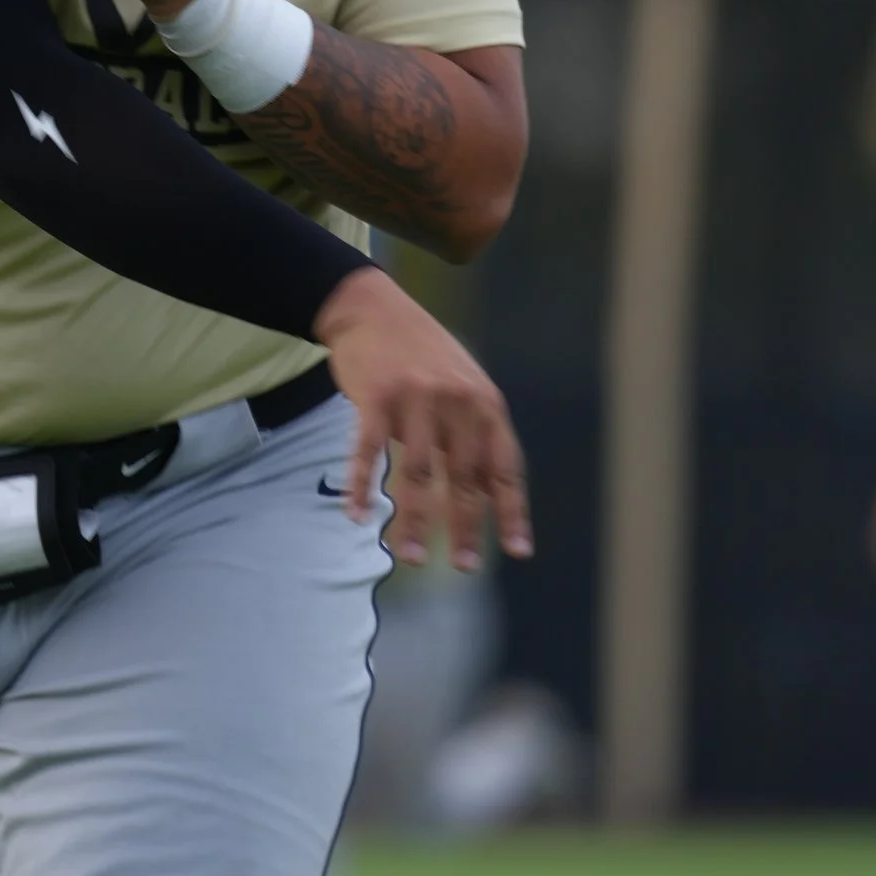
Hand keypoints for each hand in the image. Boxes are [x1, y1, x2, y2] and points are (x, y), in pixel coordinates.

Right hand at [311, 264, 532, 570]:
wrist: (372, 307)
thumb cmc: (421, 354)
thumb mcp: (464, 384)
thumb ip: (477, 432)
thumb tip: (492, 492)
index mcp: (485, 404)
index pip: (504, 467)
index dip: (511, 511)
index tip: (517, 551)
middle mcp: (456, 402)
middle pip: (464, 478)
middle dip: (465, 527)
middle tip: (465, 567)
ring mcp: (416, 399)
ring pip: (418, 474)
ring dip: (416, 522)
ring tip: (414, 558)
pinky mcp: (376, 397)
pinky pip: (369, 452)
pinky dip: (361, 486)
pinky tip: (358, 515)